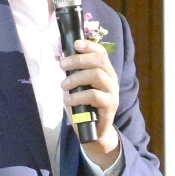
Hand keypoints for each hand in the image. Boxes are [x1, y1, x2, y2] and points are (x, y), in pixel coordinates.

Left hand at [62, 39, 120, 160]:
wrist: (94, 131)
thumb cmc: (85, 107)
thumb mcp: (78, 87)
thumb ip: (75, 74)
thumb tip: (63, 61)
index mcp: (105, 72)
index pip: (102, 53)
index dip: (89, 46)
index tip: (75, 44)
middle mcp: (111, 79)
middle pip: (100, 61)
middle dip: (79, 59)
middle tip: (62, 65)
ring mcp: (112, 92)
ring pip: (97, 75)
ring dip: (76, 78)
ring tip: (63, 86)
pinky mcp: (109, 106)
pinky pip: (95, 96)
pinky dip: (78, 96)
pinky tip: (69, 100)